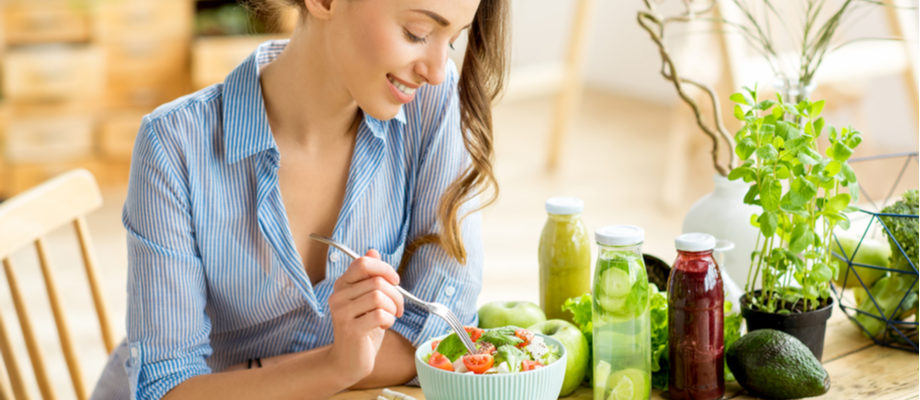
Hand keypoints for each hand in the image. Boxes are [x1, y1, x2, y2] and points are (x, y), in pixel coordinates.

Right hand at [327, 249, 404, 383]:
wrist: (349, 361)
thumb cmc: (362, 328)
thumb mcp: (367, 299)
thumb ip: (369, 277)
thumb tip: (373, 251)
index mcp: (343, 285)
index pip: (363, 263)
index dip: (384, 268)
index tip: (395, 281)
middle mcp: (338, 296)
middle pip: (376, 281)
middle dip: (396, 294)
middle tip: (398, 308)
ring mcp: (342, 313)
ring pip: (379, 296)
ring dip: (393, 308)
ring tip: (390, 317)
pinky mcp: (350, 329)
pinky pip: (380, 315)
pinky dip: (389, 320)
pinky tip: (384, 326)